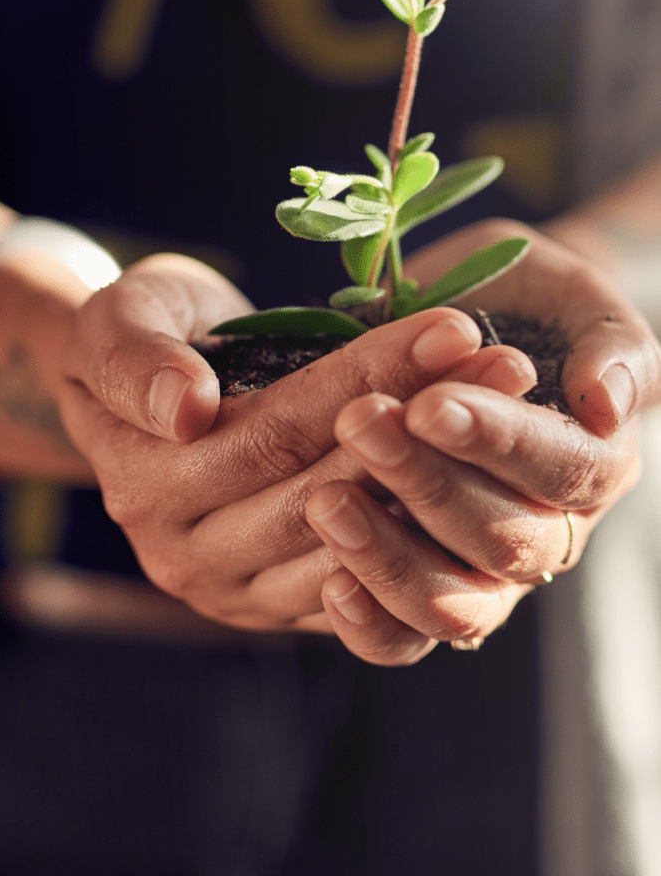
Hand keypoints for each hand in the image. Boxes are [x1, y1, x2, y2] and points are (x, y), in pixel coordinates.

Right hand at [59, 253, 535, 634]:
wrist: (151, 403)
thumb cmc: (144, 340)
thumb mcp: (119, 321)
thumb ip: (135, 359)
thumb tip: (186, 410)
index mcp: (147, 484)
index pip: (278, 428)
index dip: (370, 376)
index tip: (455, 327)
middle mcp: (189, 555)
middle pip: (329, 488)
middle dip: (426, 424)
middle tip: (509, 367)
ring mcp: (238, 593)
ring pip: (358, 541)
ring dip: (442, 476)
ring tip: (510, 409)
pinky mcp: (281, 609)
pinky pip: (367, 589)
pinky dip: (425, 534)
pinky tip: (481, 480)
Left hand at [305, 219, 660, 664]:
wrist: (473, 326)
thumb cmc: (524, 304)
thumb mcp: (571, 295)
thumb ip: (608, 342)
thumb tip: (607, 402)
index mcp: (596, 462)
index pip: (564, 469)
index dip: (498, 443)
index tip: (429, 405)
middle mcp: (550, 531)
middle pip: (504, 538)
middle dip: (426, 483)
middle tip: (358, 423)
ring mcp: (488, 574)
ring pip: (455, 603)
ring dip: (389, 556)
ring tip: (326, 500)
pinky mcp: (427, 593)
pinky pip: (406, 638)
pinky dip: (371, 623)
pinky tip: (329, 581)